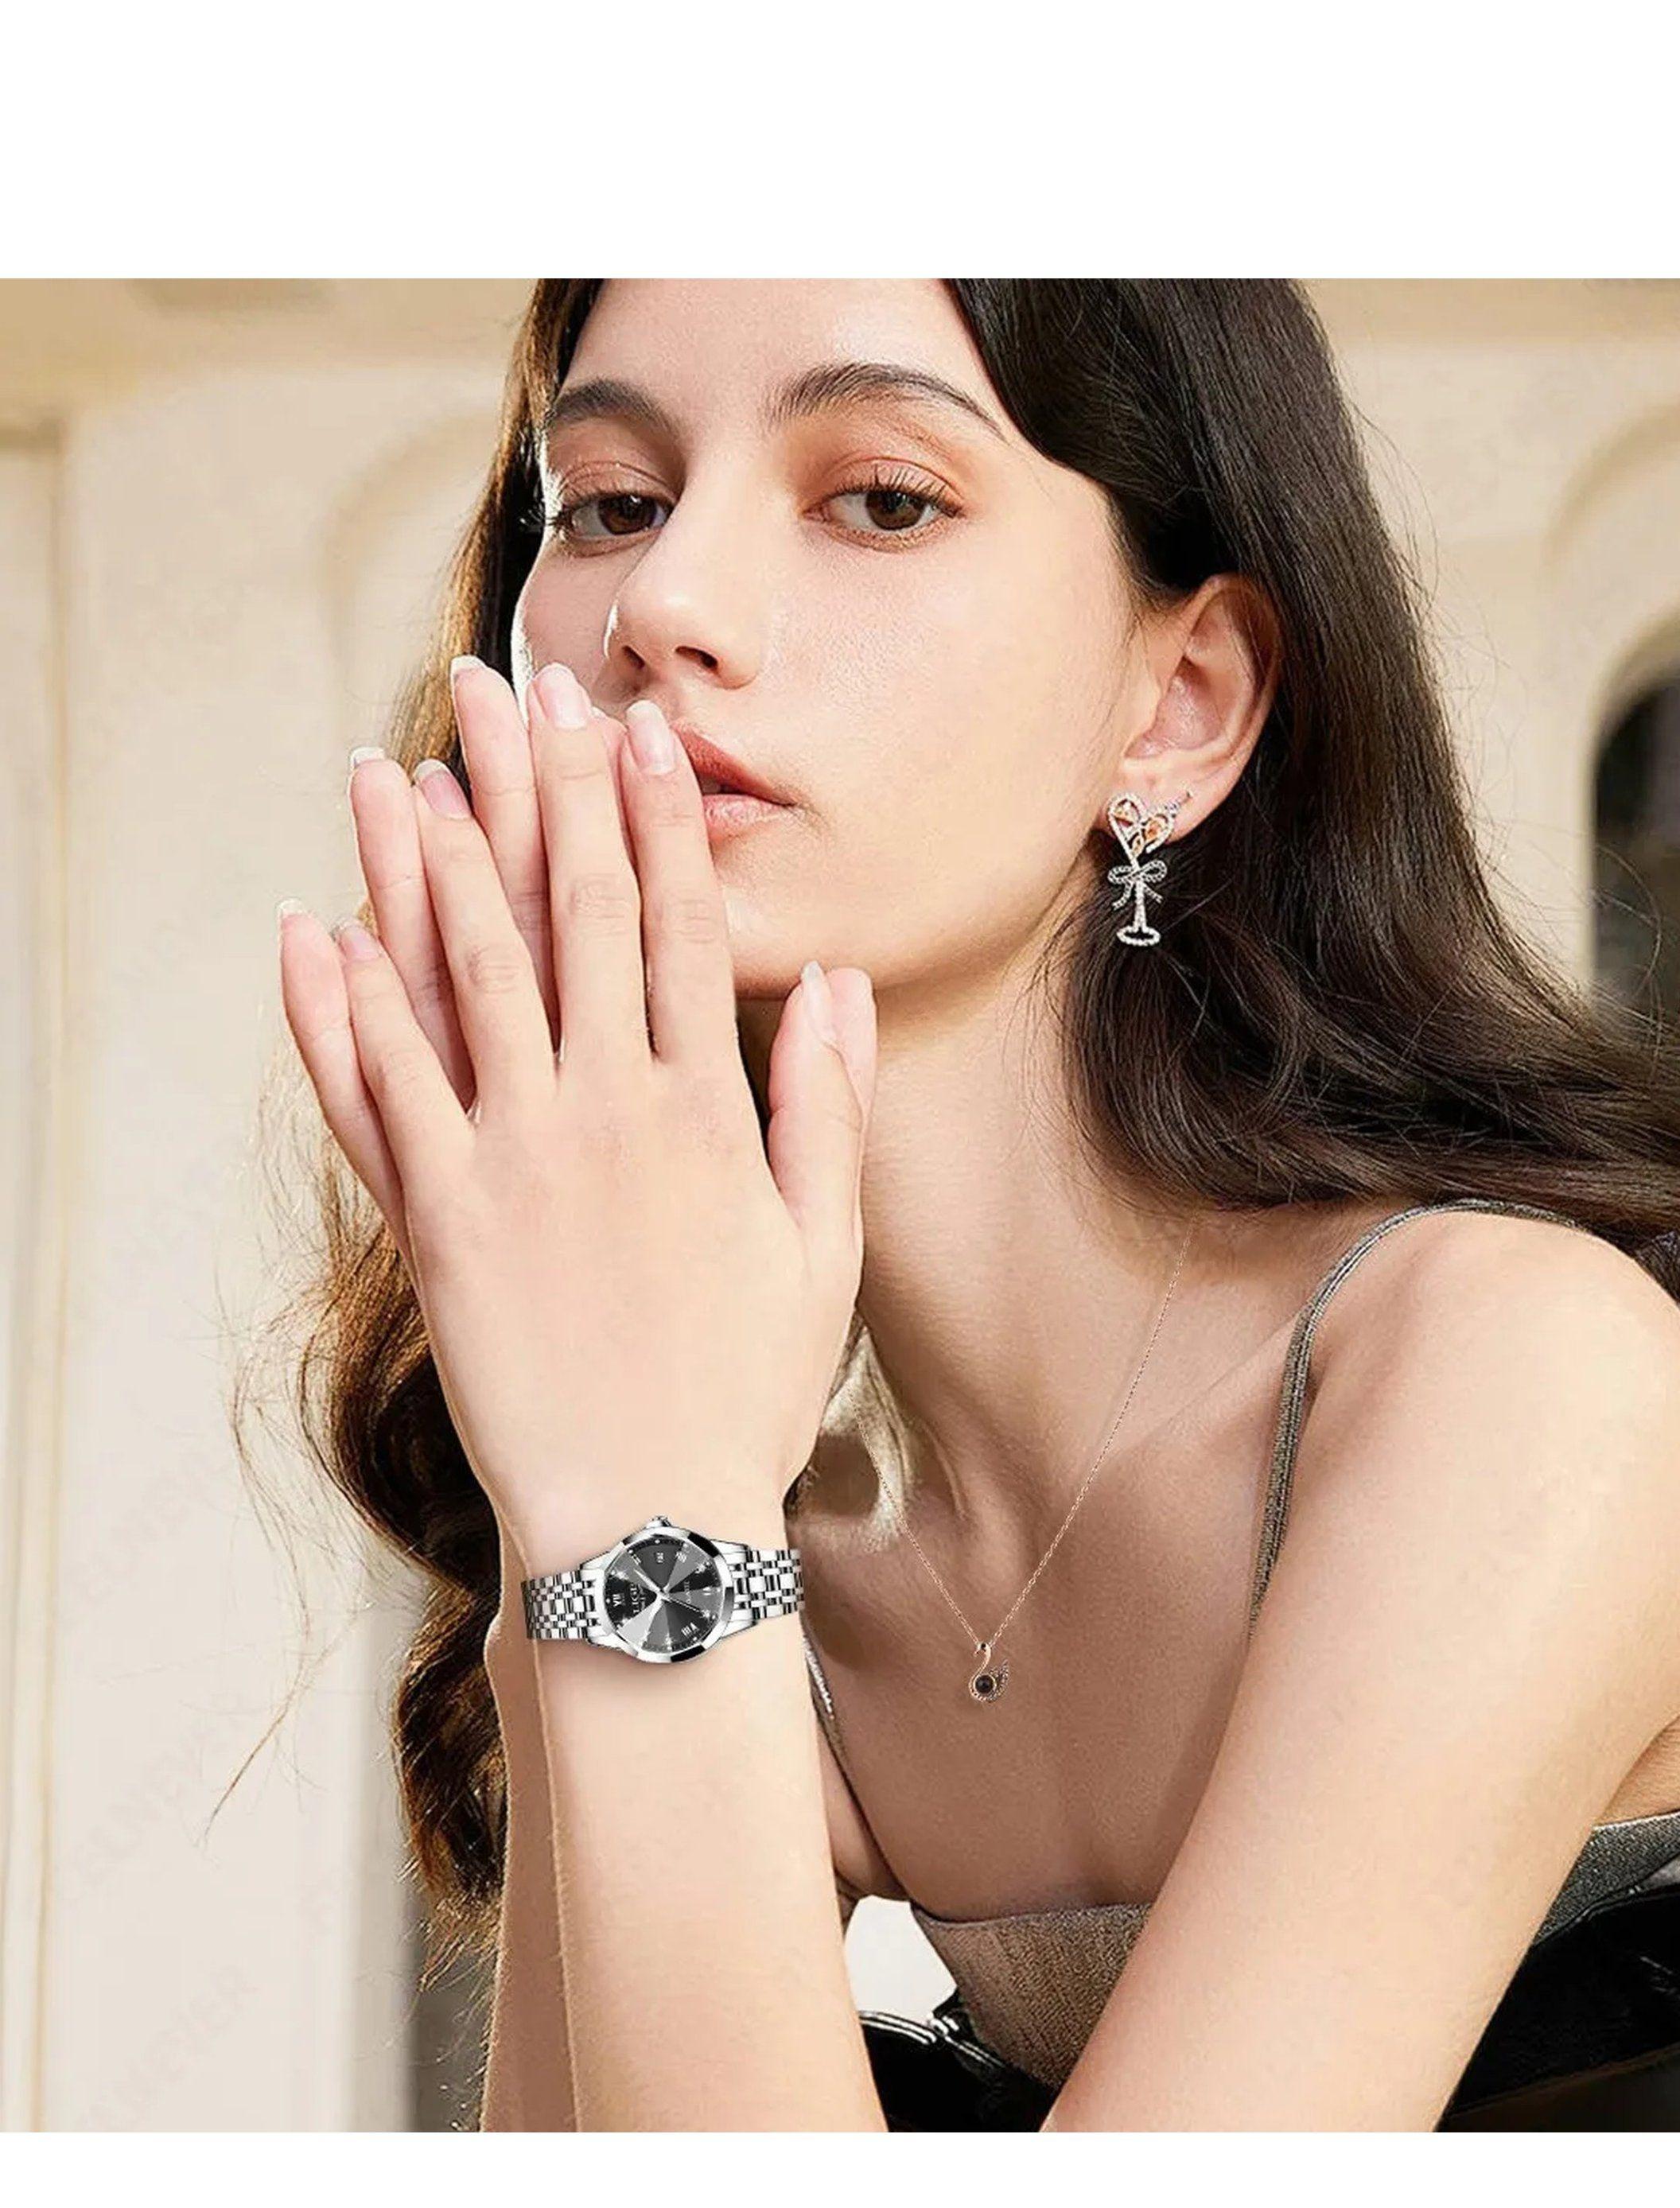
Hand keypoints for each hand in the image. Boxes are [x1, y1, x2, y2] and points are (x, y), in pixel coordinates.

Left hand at [277, 659, 875, 1576]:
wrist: (648, 1521)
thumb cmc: (746, 1390)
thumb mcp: (822, 1247)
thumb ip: (825, 1105)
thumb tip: (835, 982)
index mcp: (701, 1109)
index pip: (679, 927)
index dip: (655, 817)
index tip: (635, 726)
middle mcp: (602, 1111)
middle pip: (565, 917)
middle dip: (538, 789)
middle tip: (509, 686)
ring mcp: (509, 1160)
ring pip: (460, 977)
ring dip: (425, 862)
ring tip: (397, 765)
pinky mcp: (436, 1221)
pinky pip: (378, 1094)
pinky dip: (340, 1011)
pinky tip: (315, 930)